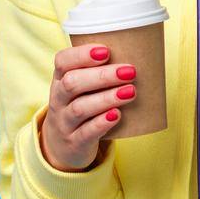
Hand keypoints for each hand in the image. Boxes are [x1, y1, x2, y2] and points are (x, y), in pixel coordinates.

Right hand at [39, 42, 136, 171]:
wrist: (61, 147)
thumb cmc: (80, 107)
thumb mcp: (81, 89)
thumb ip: (99, 73)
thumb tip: (141, 54)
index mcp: (60, 80)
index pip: (62, 62)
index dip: (81, 55)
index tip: (106, 51)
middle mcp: (58, 100)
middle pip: (72, 83)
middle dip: (101, 76)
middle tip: (129, 71)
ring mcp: (64, 123)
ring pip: (80, 108)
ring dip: (107, 98)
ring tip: (131, 91)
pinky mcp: (74, 143)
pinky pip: (86, 132)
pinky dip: (102, 123)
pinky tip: (117, 114)